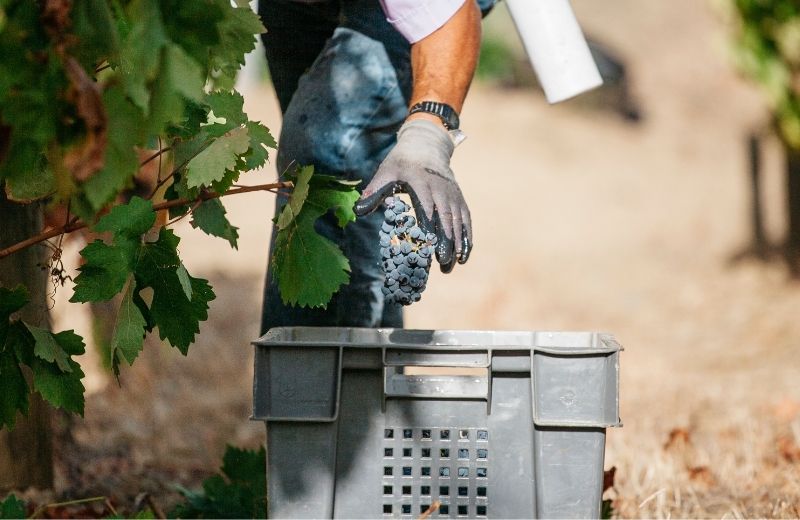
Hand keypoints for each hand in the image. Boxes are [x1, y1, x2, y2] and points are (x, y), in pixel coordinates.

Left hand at [354, 119, 471, 272]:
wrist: (426, 146)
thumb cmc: (402, 163)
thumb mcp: (386, 171)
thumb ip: (374, 190)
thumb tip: (358, 210)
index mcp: (421, 181)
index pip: (427, 207)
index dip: (429, 228)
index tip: (427, 247)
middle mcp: (440, 187)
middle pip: (445, 217)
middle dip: (446, 241)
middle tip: (443, 263)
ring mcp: (452, 193)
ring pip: (458, 220)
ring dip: (458, 242)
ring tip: (454, 264)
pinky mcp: (459, 198)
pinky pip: (465, 219)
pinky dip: (467, 237)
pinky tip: (464, 255)